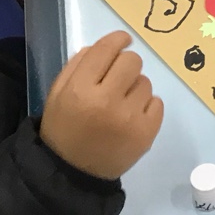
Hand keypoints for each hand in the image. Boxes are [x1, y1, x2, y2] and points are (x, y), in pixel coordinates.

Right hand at [40, 30, 163, 179]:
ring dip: (135, 88)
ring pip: (146, 82)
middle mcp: (106, 101)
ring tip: (120, 104)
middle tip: (117, 79)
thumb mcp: (57, 95)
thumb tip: (106, 45)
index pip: (106, 49)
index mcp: (80, 90)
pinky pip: (157, 102)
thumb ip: (77, 65)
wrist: (74, 174)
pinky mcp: (147, 133)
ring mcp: (129, 119)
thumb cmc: (64, 129)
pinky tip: (131, 117)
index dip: (117, 40)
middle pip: (132, 61)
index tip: (123, 40)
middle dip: (125, 65)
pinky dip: (146, 106)